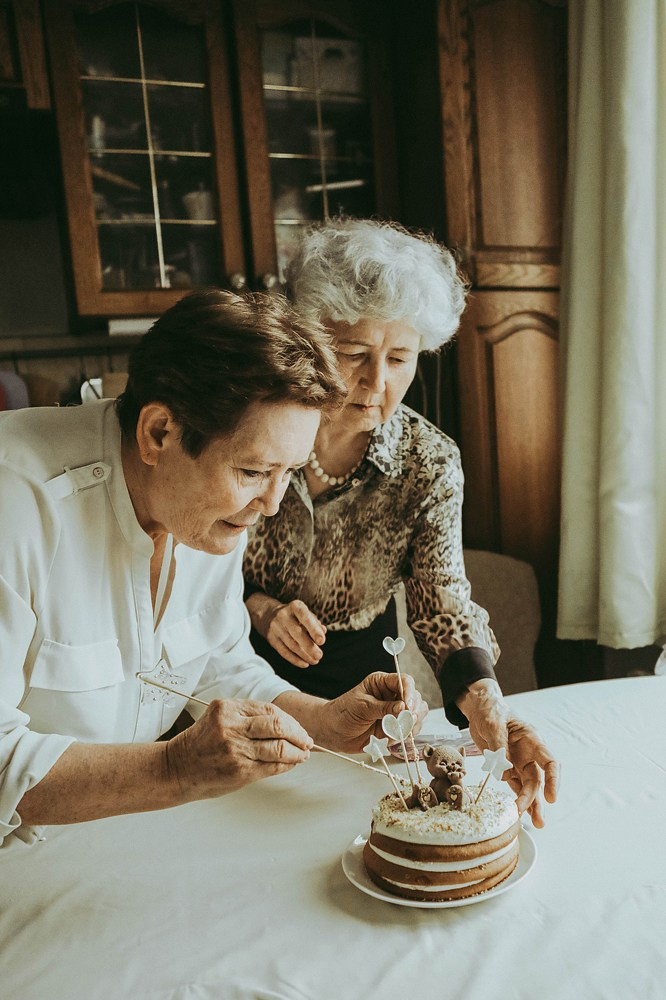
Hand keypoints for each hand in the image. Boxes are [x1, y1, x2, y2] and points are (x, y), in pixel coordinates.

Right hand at [166, 698, 311, 799]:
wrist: (176, 769)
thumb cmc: (200, 745)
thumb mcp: (219, 719)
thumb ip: (247, 718)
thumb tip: (285, 724)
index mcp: (226, 708)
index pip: (269, 708)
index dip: (289, 719)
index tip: (298, 727)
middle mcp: (231, 726)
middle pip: (278, 724)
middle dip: (298, 733)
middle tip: (307, 741)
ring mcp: (235, 749)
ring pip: (280, 747)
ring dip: (298, 751)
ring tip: (303, 754)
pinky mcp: (239, 770)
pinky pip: (273, 766)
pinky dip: (287, 765)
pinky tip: (292, 764)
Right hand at [248, 593, 325, 667]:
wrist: (268, 615)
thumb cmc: (294, 615)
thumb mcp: (305, 613)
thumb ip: (315, 622)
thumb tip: (323, 632)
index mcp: (295, 606)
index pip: (305, 617)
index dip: (314, 629)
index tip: (322, 641)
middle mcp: (283, 616)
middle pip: (297, 633)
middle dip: (309, 646)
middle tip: (319, 655)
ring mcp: (276, 627)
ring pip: (291, 644)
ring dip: (304, 655)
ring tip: (314, 661)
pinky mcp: (271, 638)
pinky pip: (283, 651)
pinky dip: (295, 659)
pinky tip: (304, 663)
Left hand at [316, 671, 428, 752]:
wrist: (333, 733)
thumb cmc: (342, 713)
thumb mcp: (361, 707)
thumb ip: (383, 708)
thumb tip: (404, 708)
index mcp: (382, 683)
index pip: (404, 681)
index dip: (410, 693)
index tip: (408, 707)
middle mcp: (392, 696)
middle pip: (415, 698)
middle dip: (413, 710)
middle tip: (405, 721)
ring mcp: (395, 712)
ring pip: (417, 714)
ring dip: (412, 724)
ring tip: (399, 730)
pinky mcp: (396, 727)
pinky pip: (411, 729)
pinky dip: (408, 735)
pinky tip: (395, 737)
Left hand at [458, 680, 558, 826]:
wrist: (480, 708)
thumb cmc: (491, 710)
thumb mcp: (493, 723)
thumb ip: (499, 744)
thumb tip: (504, 767)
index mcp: (531, 739)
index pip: (549, 761)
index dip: (553, 780)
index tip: (551, 797)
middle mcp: (529, 753)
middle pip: (537, 779)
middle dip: (536, 799)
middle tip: (535, 819)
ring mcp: (518, 761)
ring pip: (528, 787)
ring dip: (530, 804)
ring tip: (535, 823)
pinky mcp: (507, 767)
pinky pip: (514, 785)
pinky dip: (516, 798)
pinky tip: (518, 812)